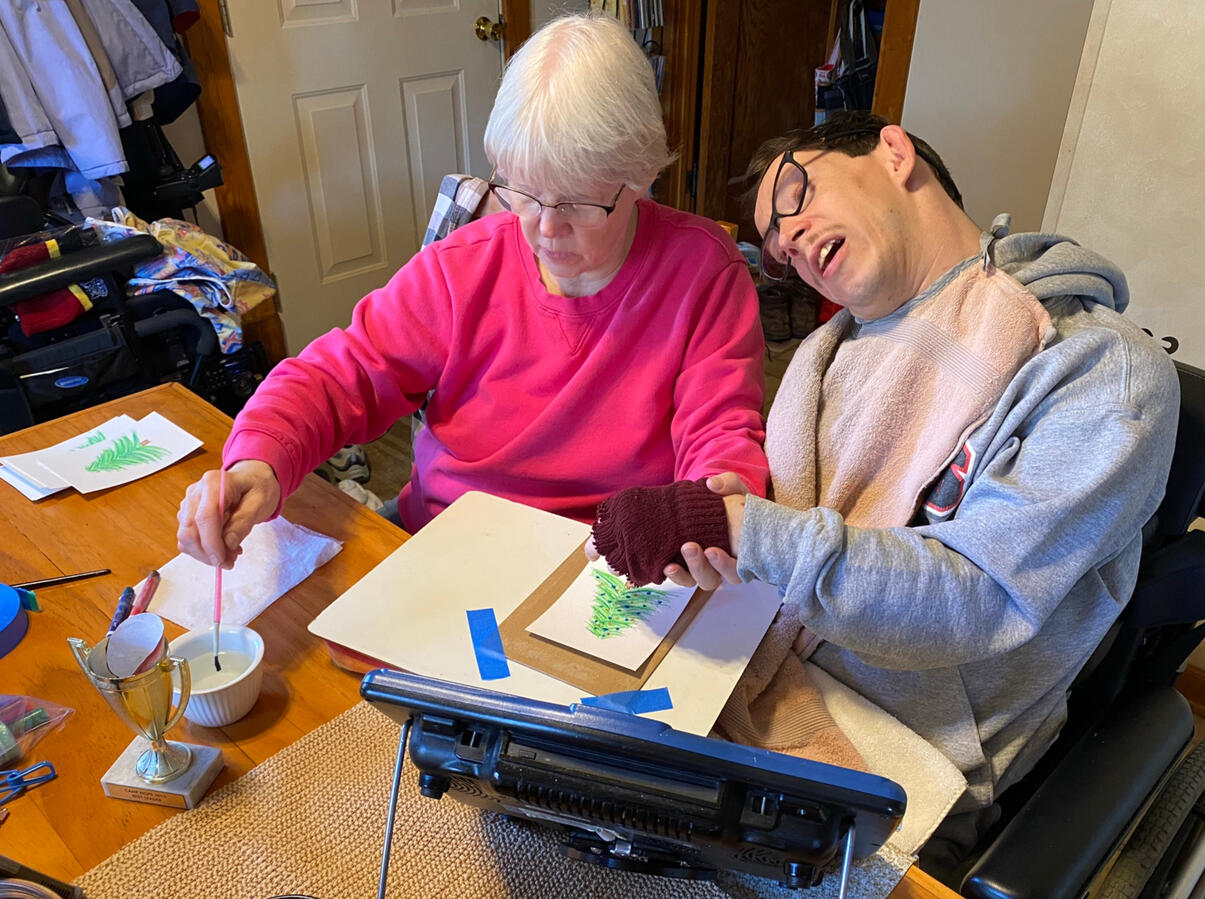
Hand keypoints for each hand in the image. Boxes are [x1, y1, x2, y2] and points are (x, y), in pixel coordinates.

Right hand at [177, 459, 279, 567]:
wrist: (252, 478)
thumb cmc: (258, 487)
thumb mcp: (260, 503)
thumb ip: (243, 522)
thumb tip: (227, 545)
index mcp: (214, 483)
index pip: (204, 517)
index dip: (211, 543)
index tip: (222, 560)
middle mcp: (196, 492)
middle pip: (189, 529)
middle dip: (207, 553)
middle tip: (229, 562)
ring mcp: (189, 503)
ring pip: (185, 537)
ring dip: (205, 553)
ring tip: (231, 554)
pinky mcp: (188, 513)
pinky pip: (188, 537)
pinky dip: (203, 549)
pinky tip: (222, 547)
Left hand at [663, 473, 748, 588]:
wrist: (717, 505)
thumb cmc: (733, 502)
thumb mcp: (735, 490)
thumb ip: (729, 484)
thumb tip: (712, 484)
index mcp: (741, 553)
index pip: (737, 569)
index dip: (725, 565)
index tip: (711, 550)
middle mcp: (724, 565)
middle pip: (714, 579)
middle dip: (700, 566)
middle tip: (689, 546)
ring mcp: (707, 568)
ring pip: (698, 580)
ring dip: (686, 572)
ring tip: (672, 561)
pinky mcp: (691, 567)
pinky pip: (684, 578)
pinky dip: (676, 576)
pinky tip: (666, 566)